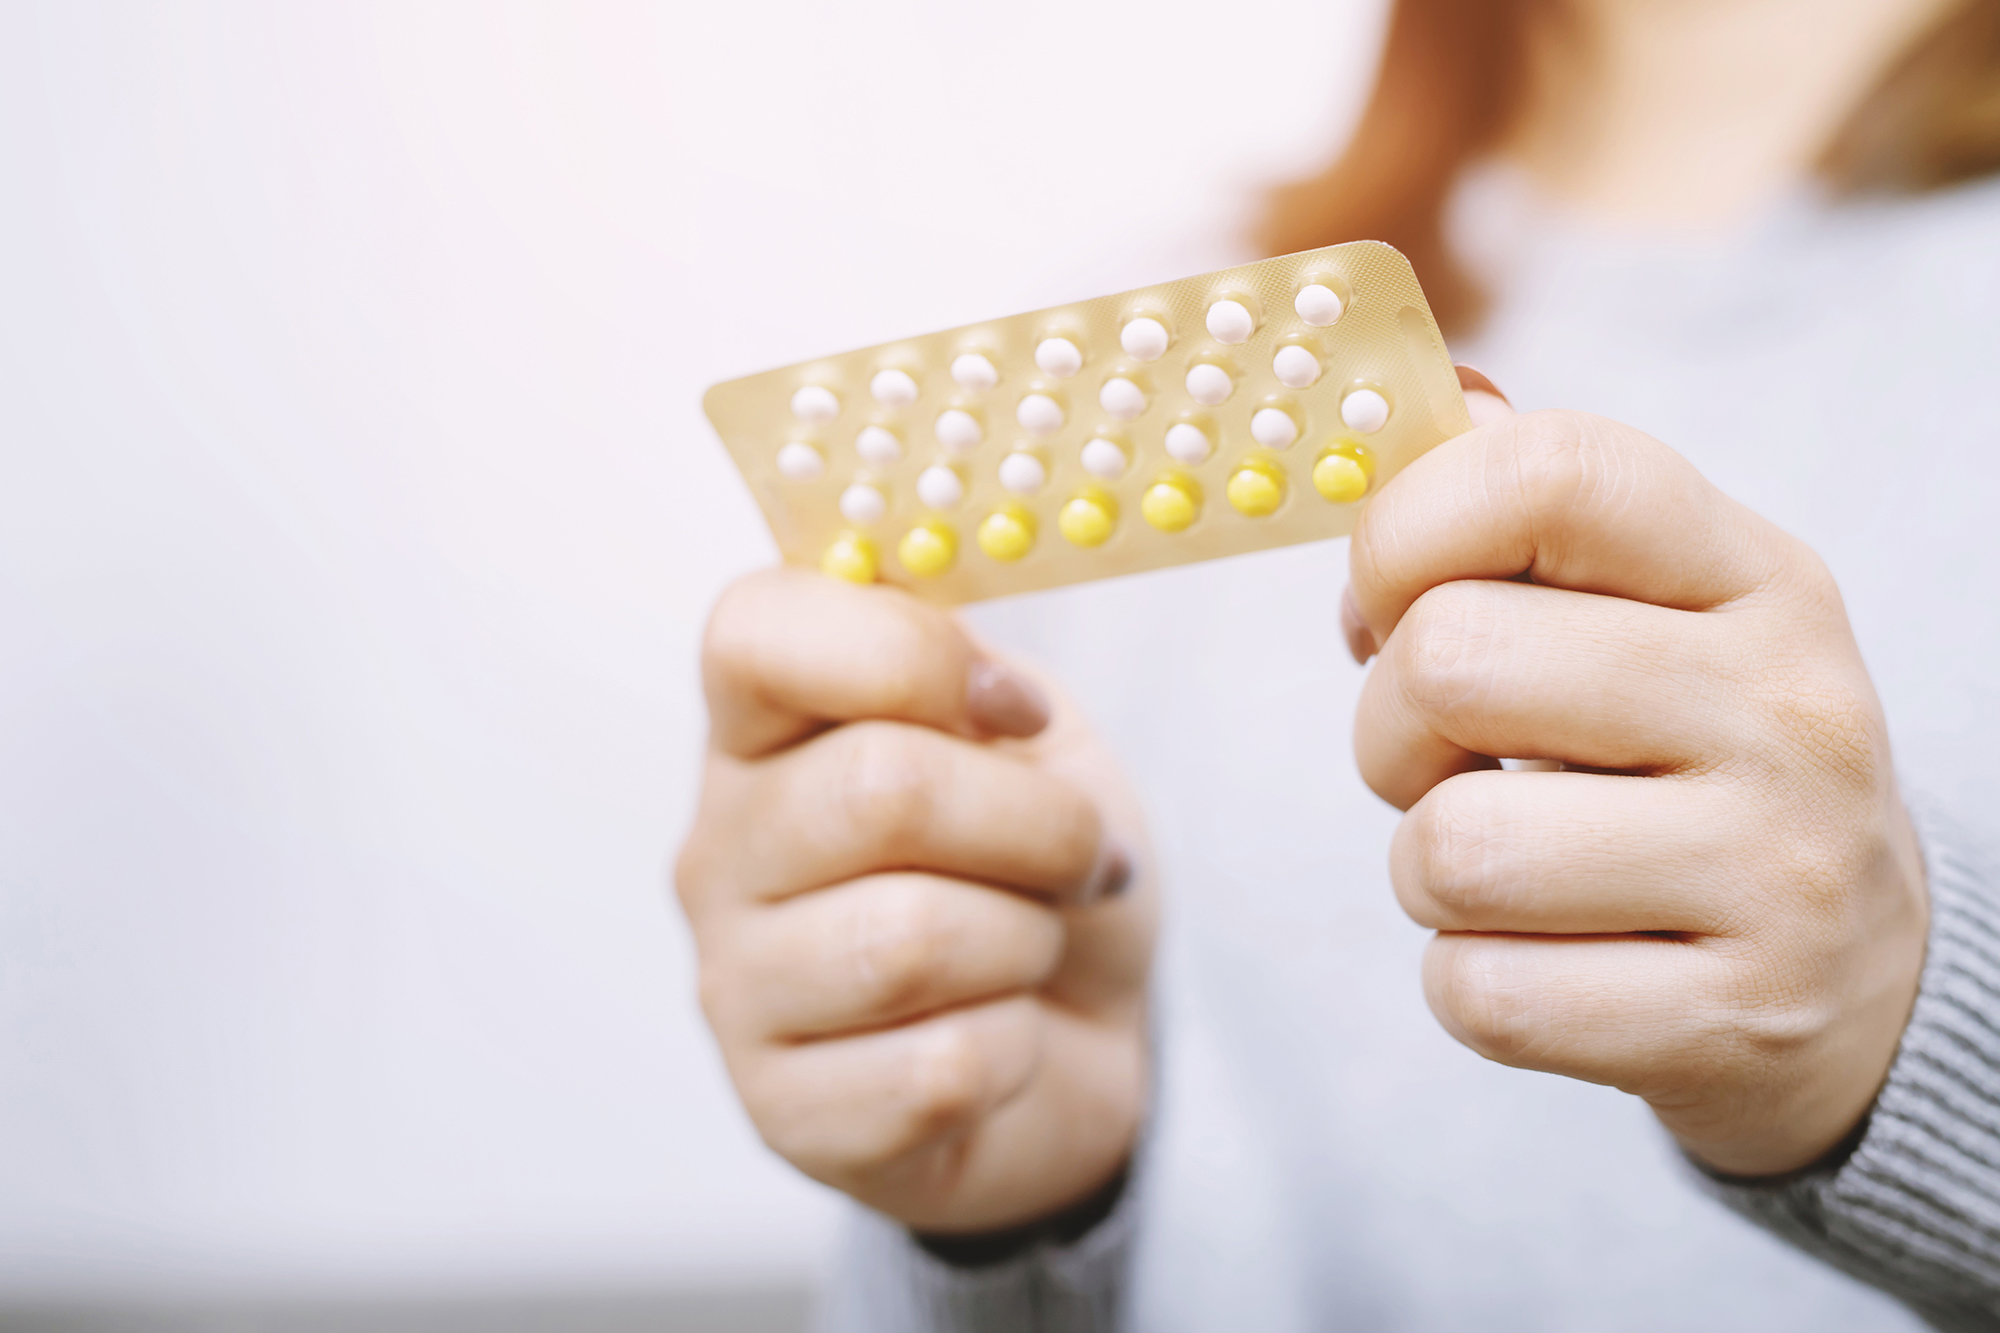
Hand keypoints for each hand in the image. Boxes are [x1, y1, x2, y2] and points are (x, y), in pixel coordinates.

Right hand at [675, 569, 1154, 1231]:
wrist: (1083, 1033)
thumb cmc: (1037, 867)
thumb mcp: (1025, 741)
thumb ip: (973, 677)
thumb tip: (973, 675)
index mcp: (761, 728)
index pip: (757, 632)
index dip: (910, 653)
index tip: (1014, 710)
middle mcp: (719, 849)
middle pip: (879, 789)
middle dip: (1037, 825)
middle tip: (1082, 855)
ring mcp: (737, 988)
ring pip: (913, 940)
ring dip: (1027, 941)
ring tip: (1032, 947)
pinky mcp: (784, 1116)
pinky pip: (939, 1070)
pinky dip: (1016, 1051)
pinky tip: (1000, 1041)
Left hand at [1344, 394, 1928, 1176]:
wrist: (1858, 979)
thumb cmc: (1692, 762)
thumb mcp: (1656, 612)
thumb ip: (1532, 506)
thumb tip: (1429, 391)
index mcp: (1756, 576)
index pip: (1548, 470)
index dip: (1403, 526)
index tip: (1385, 599)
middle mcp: (1784, 709)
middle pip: (1451, 660)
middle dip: (1388, 725)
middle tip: (1439, 759)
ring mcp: (1775, 873)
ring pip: (1449, 850)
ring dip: (1425, 867)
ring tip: (1503, 865)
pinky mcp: (1730, 1022)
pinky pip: (1480, 995)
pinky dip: (1471, 982)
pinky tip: (1546, 959)